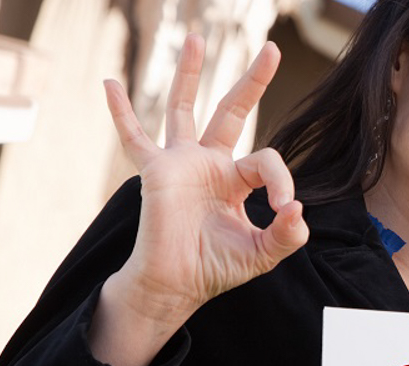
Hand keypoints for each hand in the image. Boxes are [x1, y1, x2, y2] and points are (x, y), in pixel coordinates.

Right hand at [103, 33, 308, 319]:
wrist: (176, 286)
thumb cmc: (217, 268)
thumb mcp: (263, 253)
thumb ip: (288, 235)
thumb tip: (299, 210)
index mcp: (237, 179)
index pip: (266, 160)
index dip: (282, 180)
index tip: (286, 209)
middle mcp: (209, 164)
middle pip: (232, 112)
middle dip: (252, 81)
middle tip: (272, 49)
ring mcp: (180, 164)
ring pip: (184, 109)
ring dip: (191, 74)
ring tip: (196, 38)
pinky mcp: (155, 172)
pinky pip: (134, 138)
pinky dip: (121, 111)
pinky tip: (110, 83)